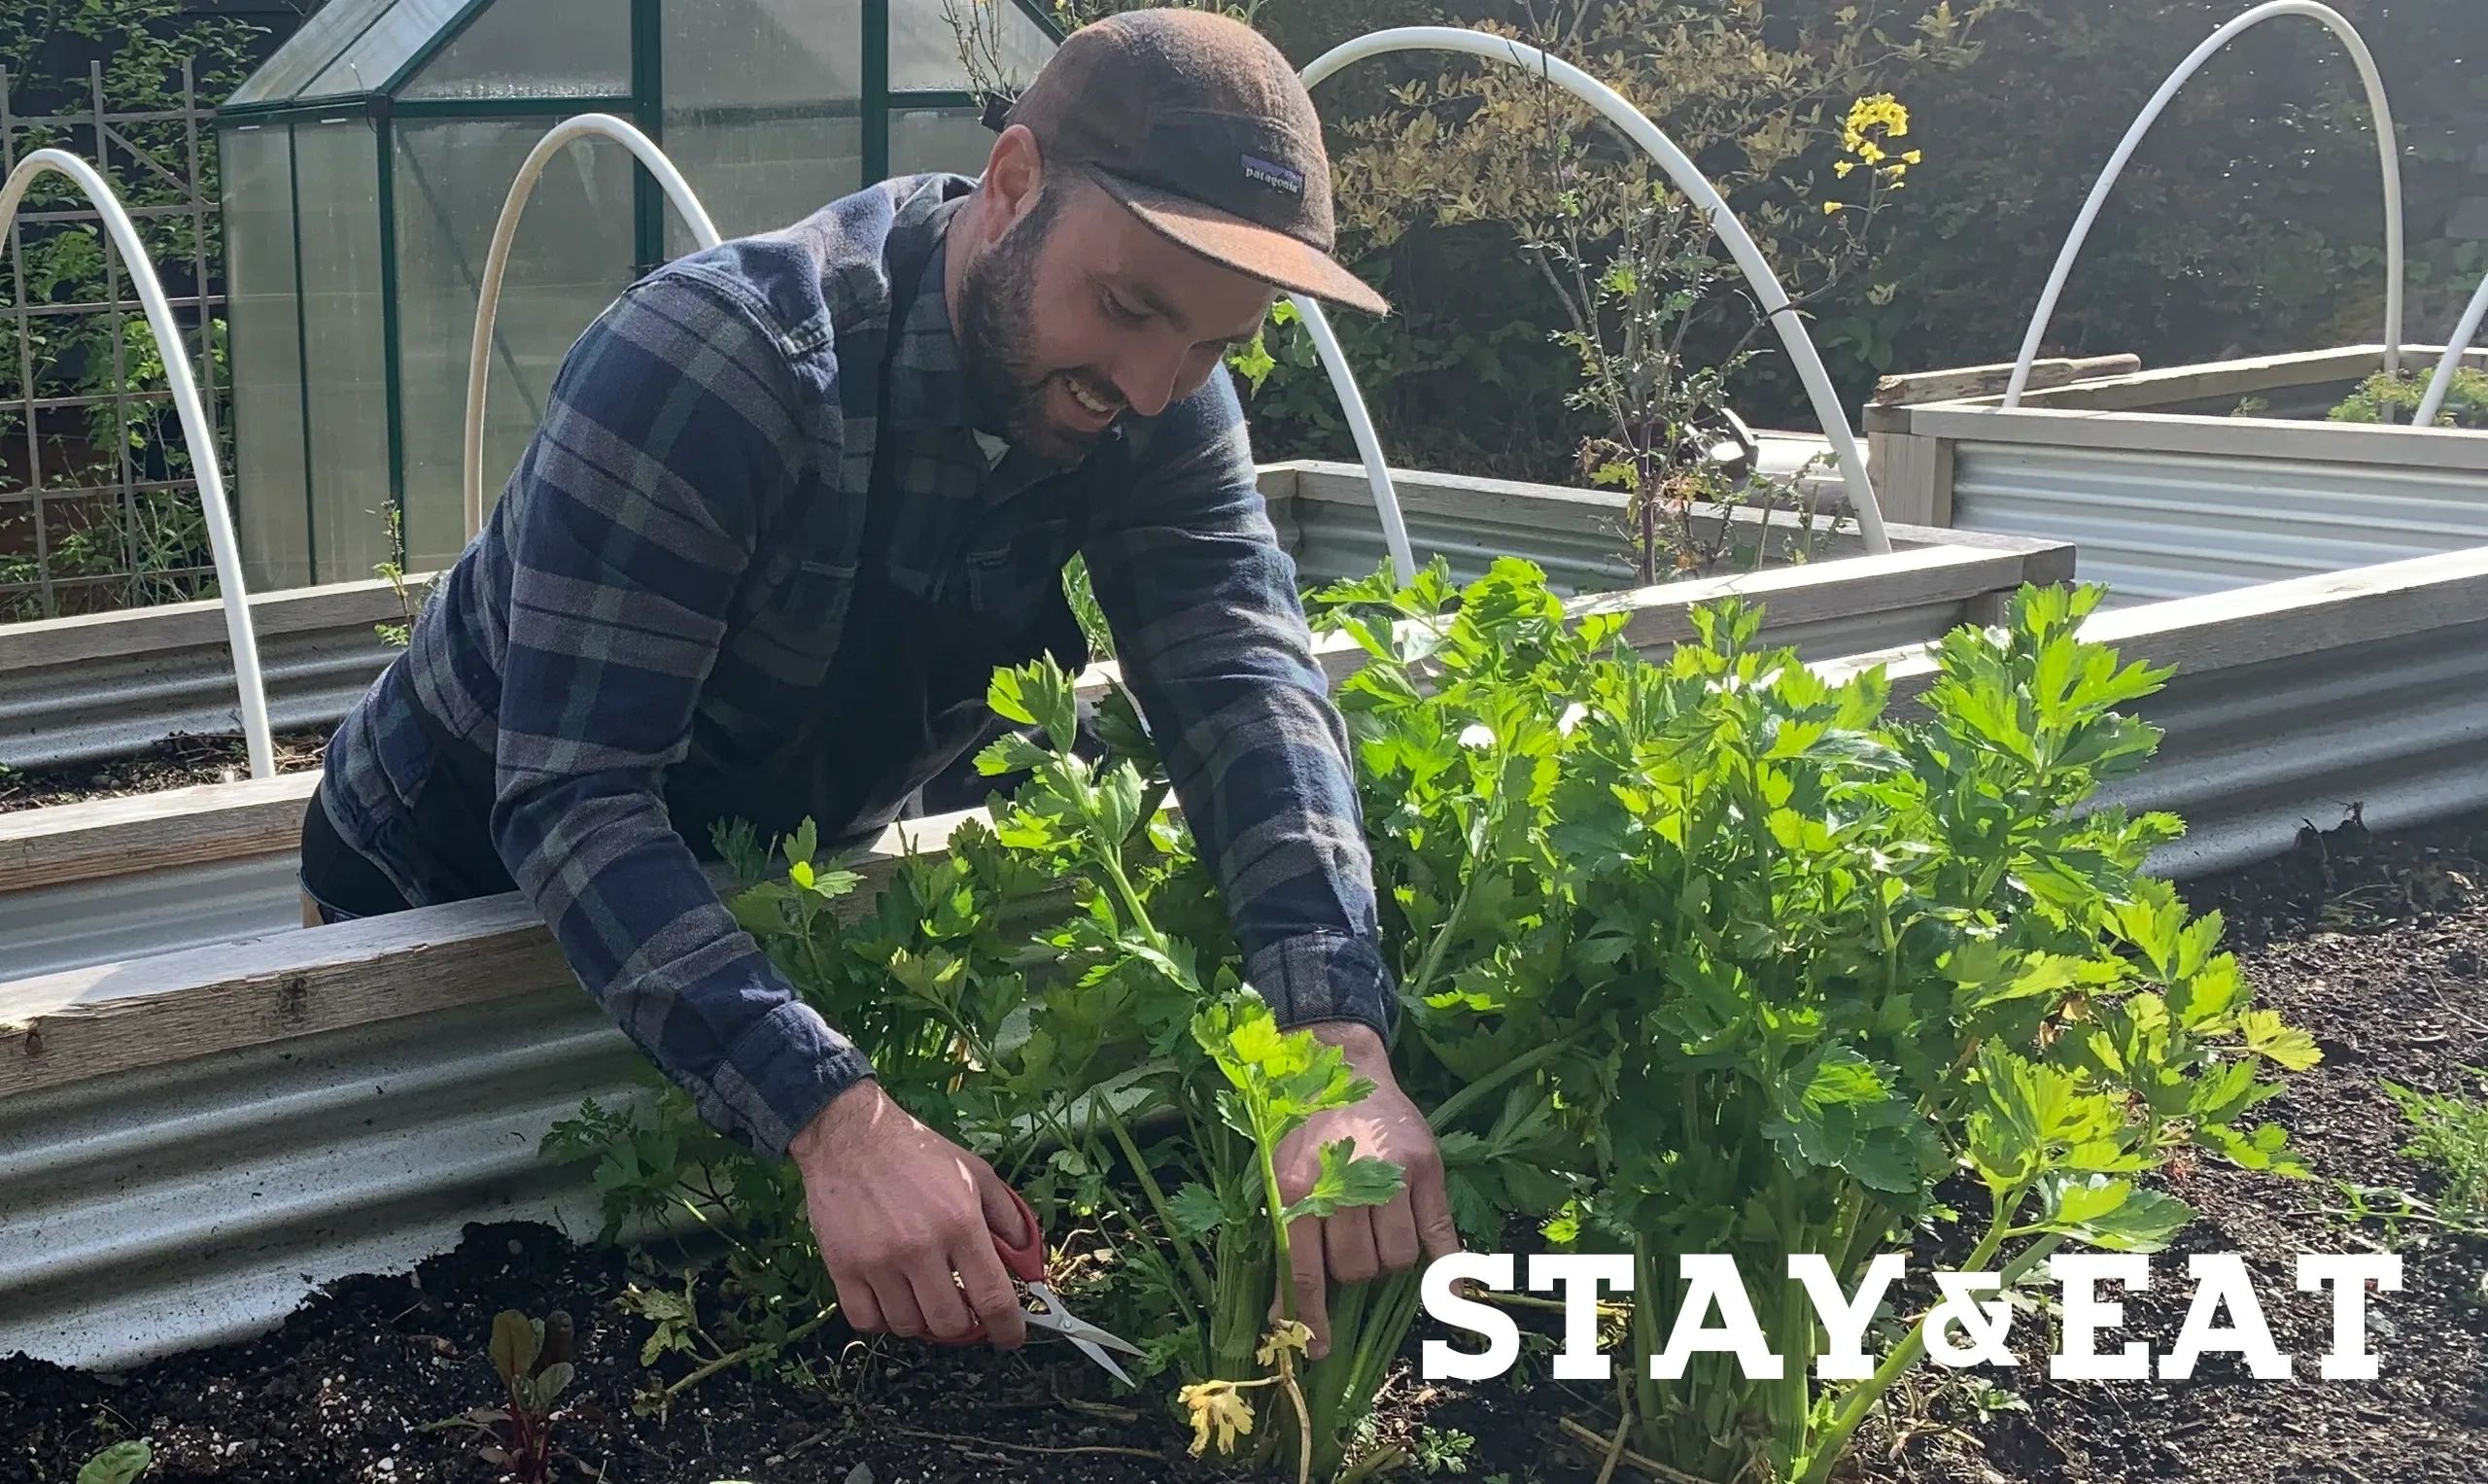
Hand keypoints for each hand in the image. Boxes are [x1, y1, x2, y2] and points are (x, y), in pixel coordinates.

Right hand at [789, 1078, 1030, 1348]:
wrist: (851, 1136)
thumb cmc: (919, 1153)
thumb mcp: (976, 1173)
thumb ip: (1008, 1218)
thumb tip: (1029, 1266)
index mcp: (960, 1223)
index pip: (993, 1297)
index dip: (1007, 1328)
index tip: (1010, 1338)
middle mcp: (920, 1247)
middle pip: (950, 1323)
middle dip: (964, 1326)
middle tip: (963, 1312)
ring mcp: (878, 1261)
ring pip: (908, 1327)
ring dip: (922, 1322)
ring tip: (924, 1298)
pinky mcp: (843, 1267)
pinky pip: (866, 1321)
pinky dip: (883, 1320)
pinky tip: (891, 1299)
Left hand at [1271, 1022, 1460, 1358]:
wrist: (1342, 1066)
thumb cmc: (1305, 1130)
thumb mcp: (1280, 1178)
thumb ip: (1286, 1241)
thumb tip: (1285, 1319)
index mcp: (1299, 1187)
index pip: (1307, 1270)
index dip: (1311, 1317)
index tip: (1316, 1350)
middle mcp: (1347, 1182)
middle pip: (1357, 1269)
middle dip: (1352, 1271)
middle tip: (1347, 1242)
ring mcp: (1393, 1174)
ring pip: (1396, 1259)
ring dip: (1386, 1259)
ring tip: (1376, 1228)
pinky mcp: (1427, 1167)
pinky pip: (1440, 1234)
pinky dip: (1448, 1268)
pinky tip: (1453, 1290)